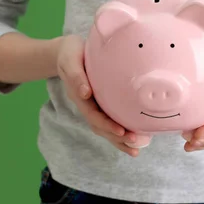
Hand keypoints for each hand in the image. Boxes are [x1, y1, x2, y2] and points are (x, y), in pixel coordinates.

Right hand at [56, 35, 139, 156]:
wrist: (68, 52)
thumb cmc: (70, 53)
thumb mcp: (70, 61)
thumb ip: (76, 76)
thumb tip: (85, 93)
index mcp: (80, 97)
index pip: (94, 115)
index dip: (107, 125)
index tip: (121, 131)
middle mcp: (87, 105)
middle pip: (101, 127)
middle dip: (117, 137)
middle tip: (135, 143)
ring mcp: (94, 106)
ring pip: (106, 128)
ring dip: (120, 140)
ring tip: (136, 150)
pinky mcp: (102, 103)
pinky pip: (111, 120)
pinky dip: (121, 132)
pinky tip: (136, 139)